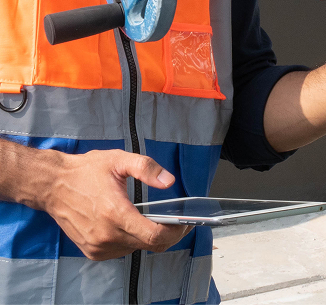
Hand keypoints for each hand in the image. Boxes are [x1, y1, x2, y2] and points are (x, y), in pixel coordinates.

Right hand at [43, 149, 190, 260]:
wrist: (54, 185)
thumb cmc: (86, 171)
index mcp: (115, 213)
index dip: (174, 232)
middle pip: (148, 245)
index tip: (184, 224)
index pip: (153, 235)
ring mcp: (98, 247)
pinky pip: (120, 251)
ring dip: (146, 237)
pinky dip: (130, 241)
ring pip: (135, 249)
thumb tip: (169, 181)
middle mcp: (106, 235)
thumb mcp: (119, 160)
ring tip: (151, 219)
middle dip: (166, 234)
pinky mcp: (92, 252)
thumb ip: (146, 168)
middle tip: (175, 221)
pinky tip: (129, 224)